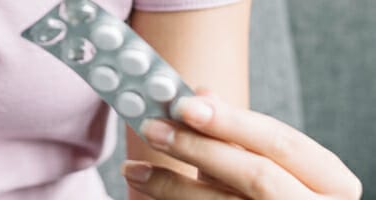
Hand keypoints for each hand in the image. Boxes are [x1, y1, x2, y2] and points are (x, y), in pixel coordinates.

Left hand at [122, 89, 361, 199]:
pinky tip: (149, 191)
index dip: (232, 122)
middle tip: (153, 128)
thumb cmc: (277, 194)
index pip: (281, 142)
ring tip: (133, 170)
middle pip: (255, 175)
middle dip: (199, 149)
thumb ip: (235, 133)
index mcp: (330, 181)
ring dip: (172, 185)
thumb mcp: (265, 161)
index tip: (184, 103)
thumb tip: (200, 94)